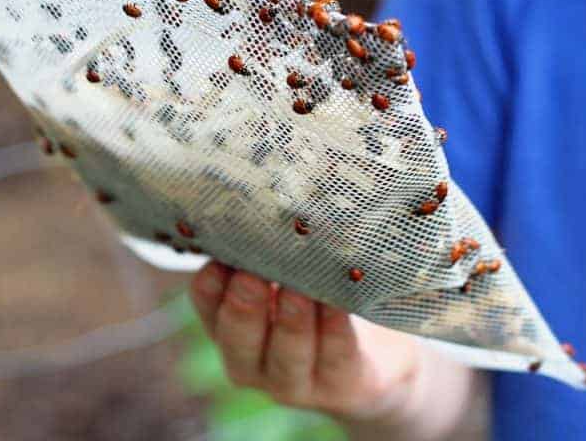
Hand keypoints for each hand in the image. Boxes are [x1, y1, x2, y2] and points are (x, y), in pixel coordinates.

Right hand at [188, 261, 426, 423]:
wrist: (377, 359)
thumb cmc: (319, 298)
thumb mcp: (289, 276)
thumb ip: (272, 252)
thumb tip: (268, 197)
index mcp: (230, 327)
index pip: (207, 305)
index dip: (210, 283)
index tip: (221, 254)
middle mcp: (253, 361)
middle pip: (238, 338)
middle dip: (244, 305)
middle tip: (251, 273)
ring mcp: (294, 382)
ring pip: (287, 353)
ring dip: (291, 319)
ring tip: (298, 289)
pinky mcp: (340, 387)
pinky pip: (335, 357)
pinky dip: (335, 328)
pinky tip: (339, 304)